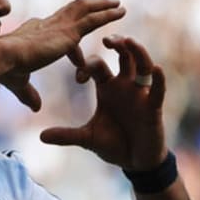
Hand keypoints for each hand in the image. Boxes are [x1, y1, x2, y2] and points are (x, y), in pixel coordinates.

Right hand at [0, 0, 125, 110]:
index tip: (76, 55)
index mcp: (33, 32)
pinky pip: (93, 20)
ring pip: (84, 9)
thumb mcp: (19, 84)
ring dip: (101, 6)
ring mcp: (59, 26)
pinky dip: (107, 14)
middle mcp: (47, 24)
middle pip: (70, 11)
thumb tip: (36, 107)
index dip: (67, 42)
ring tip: (117, 4)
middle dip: (87, 7)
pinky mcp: (68, 32)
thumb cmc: (4, 70)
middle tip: (104, 4)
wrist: (2, 58)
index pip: (54, 31)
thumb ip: (29, 94)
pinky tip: (119, 11)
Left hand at [40, 35, 167, 170]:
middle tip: (106, 38)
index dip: (87, 66)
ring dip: (137, 52)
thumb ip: (66, 135)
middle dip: (117, 43)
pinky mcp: (153, 106)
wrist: (136, 162)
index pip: (97, 66)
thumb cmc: (114, 144)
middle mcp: (125, 85)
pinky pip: (158, 89)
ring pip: (142, 65)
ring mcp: (140, 94)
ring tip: (129, 41)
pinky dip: (159, 79)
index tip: (78, 78)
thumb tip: (41, 136)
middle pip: (123, 56)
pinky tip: (157, 68)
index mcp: (107, 88)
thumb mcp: (88, 139)